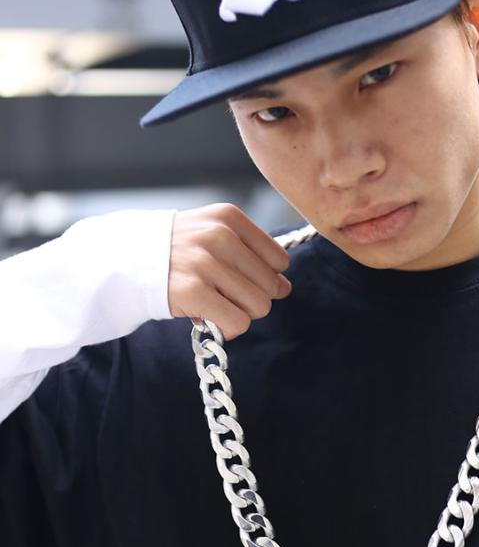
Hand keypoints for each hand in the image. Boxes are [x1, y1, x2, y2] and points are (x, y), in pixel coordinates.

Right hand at [168, 203, 291, 339]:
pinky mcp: (193, 291)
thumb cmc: (175, 252)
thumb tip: (285, 288)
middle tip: (222, 295)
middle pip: (270, 286)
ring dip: (239, 314)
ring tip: (214, 304)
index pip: (278, 260)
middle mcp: (220, 235)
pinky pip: (237, 322)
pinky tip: (208, 319)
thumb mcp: (211, 235)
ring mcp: (205, 263)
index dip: (263, 278)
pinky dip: (227, 328)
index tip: (237, 279)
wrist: (125, 262)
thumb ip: (251, 256)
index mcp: (229, 218)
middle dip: (251, 298)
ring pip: (258, 306)